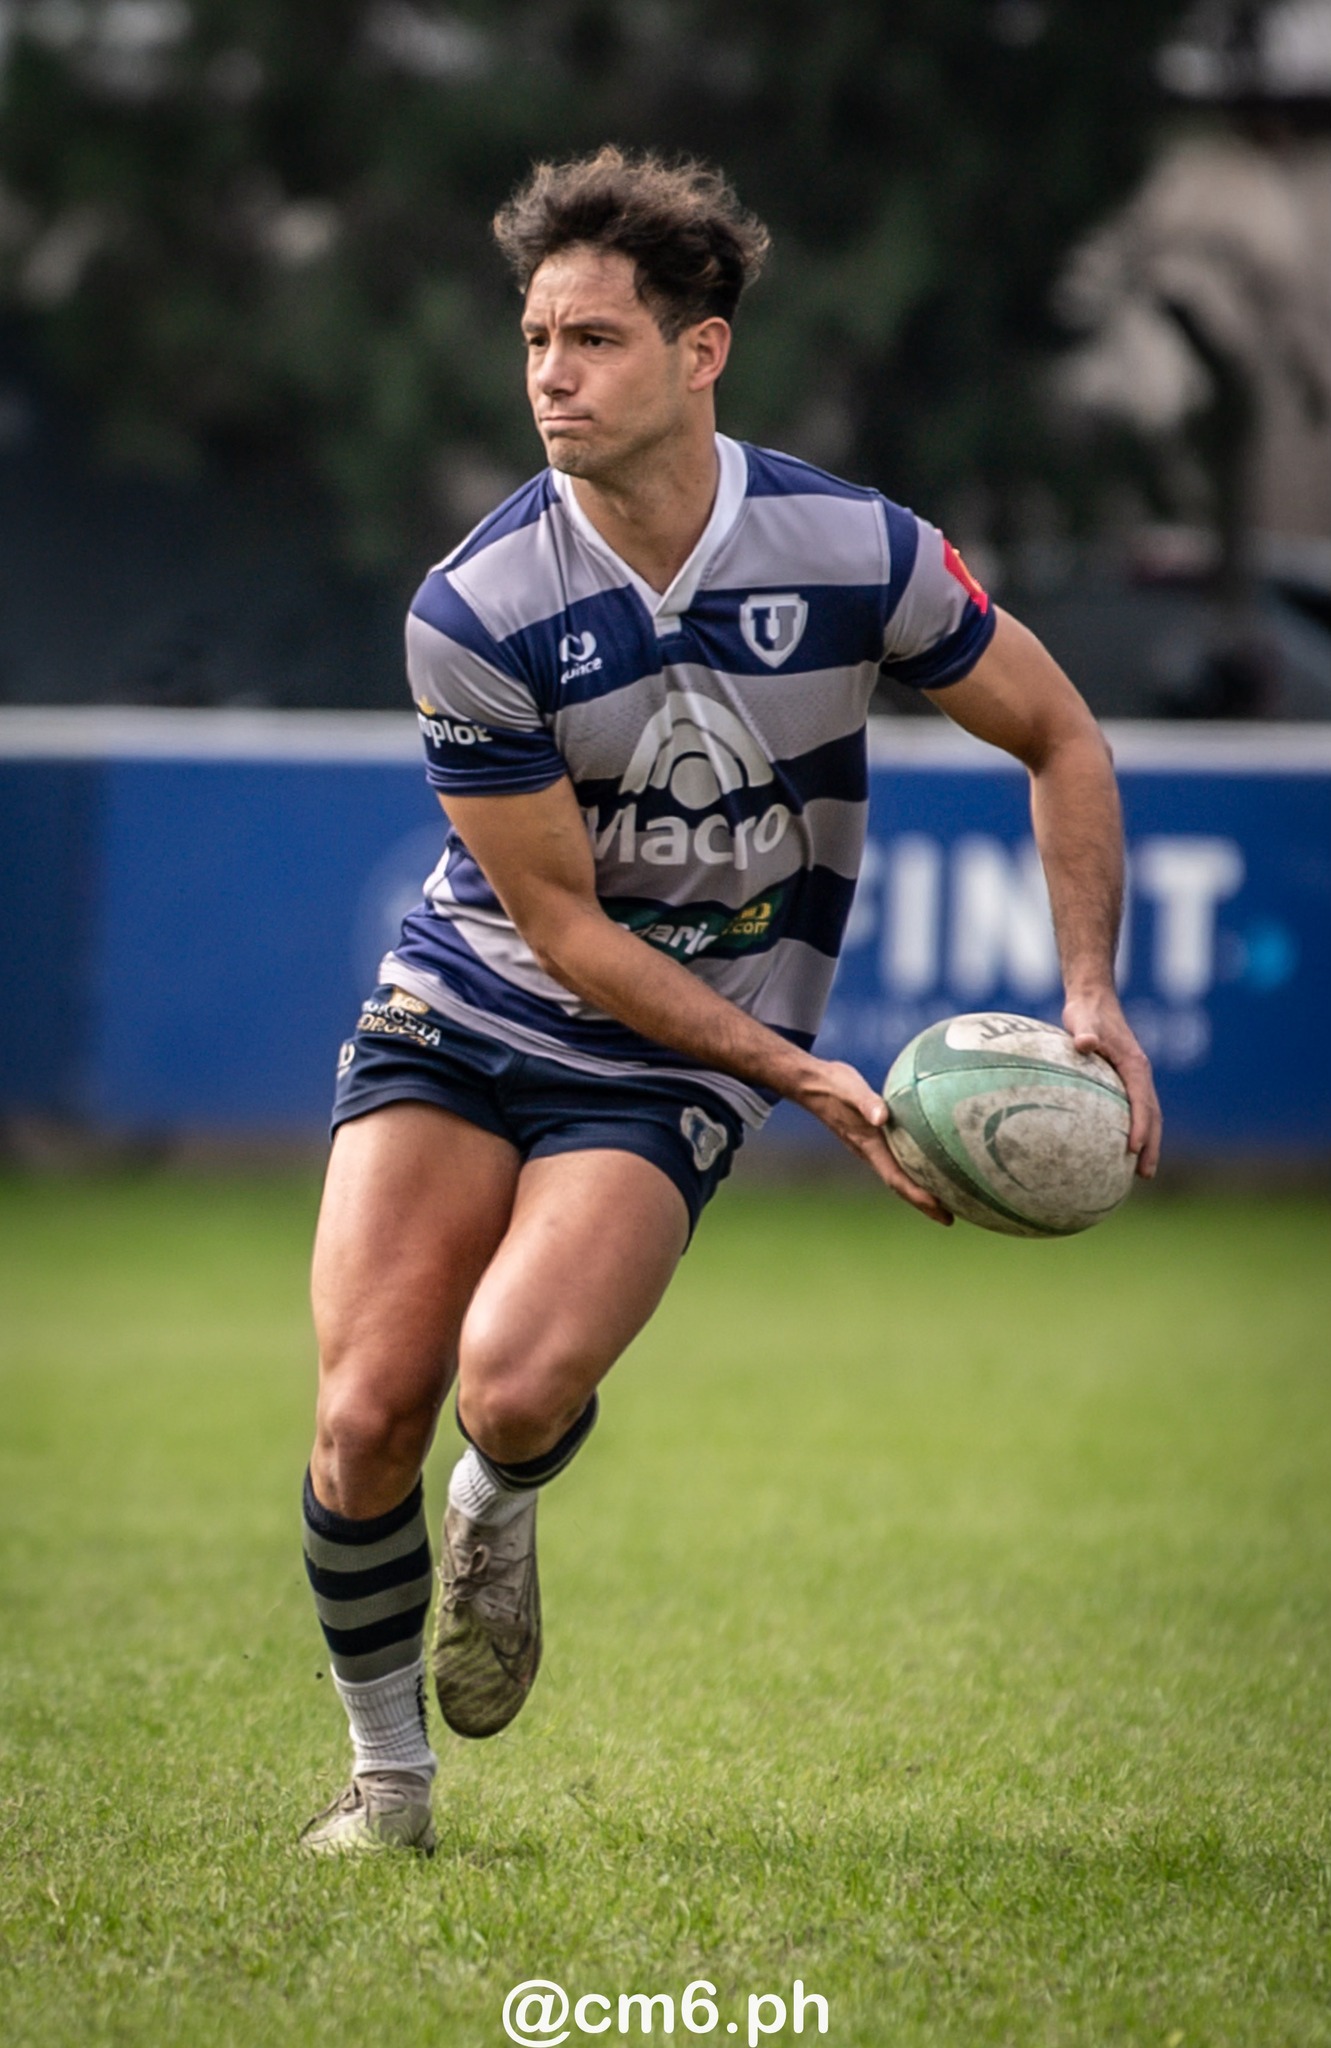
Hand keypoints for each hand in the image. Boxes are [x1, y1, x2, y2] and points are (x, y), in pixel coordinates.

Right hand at [795, 1057, 953, 1224]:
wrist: (812, 1084)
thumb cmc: (833, 1085)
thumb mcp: (850, 1089)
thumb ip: (866, 1103)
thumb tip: (881, 1116)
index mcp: (868, 1144)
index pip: (896, 1178)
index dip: (917, 1195)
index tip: (939, 1209)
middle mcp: (871, 1152)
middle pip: (900, 1185)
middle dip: (923, 1203)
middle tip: (950, 1219)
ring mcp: (871, 1147)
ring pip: (899, 1175)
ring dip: (920, 1190)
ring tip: (946, 1200)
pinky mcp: (873, 1137)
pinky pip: (898, 1159)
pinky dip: (915, 1168)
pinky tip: (929, 1165)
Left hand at [1063, 989, 1161, 1178]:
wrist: (1094, 998)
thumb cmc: (1086, 1011)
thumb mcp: (1082, 1020)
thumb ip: (1084, 1032)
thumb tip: (1084, 1043)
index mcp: (1134, 1064)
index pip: (1142, 1100)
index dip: (1140, 1125)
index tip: (1134, 1148)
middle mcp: (1140, 1073)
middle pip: (1153, 1115)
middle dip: (1152, 1145)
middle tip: (1145, 1173)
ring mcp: (1135, 1077)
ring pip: (1148, 1115)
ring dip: (1149, 1143)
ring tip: (1141, 1172)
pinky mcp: (1125, 1079)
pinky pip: (1135, 1109)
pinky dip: (1136, 1131)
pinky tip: (1121, 1150)